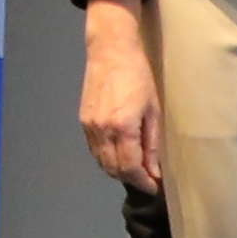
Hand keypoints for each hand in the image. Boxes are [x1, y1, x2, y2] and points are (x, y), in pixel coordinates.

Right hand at [78, 0, 164, 192]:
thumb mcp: (153, 109)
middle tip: (146, 179)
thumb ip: (152, 143)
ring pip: (101, 162)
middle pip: (113, 169)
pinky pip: (94, 150)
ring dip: (118, 171)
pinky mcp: (83, 122)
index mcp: (122, 127)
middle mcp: (102, 130)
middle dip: (130, 179)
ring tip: (134, 168)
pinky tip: (118, 154)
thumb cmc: (138, 76)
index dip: (142, 181)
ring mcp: (89, 127)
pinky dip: (106, 159)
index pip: (129, 167)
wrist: (110, 51)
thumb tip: (153, 170)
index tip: (153, 186)